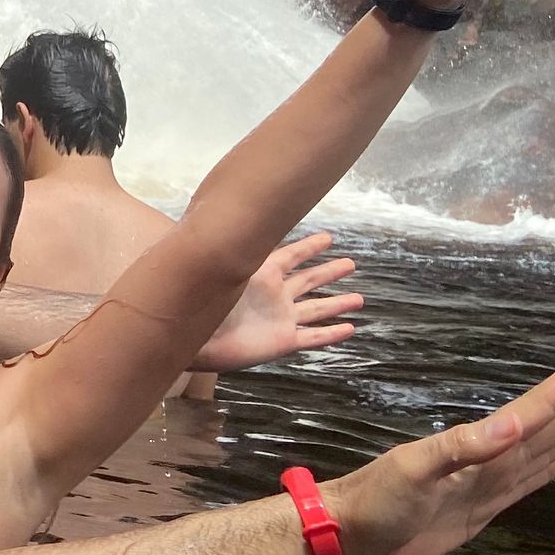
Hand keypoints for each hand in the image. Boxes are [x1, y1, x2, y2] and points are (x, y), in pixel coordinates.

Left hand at [193, 232, 362, 371]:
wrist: (196, 339)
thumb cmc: (202, 302)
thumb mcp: (221, 268)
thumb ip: (233, 247)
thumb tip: (232, 213)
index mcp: (260, 273)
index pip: (290, 255)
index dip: (309, 247)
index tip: (329, 238)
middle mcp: (274, 295)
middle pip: (309, 280)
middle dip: (329, 272)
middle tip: (350, 264)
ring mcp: (279, 319)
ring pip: (316, 309)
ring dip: (337, 304)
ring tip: (358, 298)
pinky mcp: (282, 341)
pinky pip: (313, 337)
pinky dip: (331, 334)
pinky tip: (349, 329)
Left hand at [326, 352, 554, 554]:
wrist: (349, 536)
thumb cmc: (375, 500)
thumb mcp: (413, 470)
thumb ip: (461, 448)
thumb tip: (514, 425)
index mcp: (475, 445)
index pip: (530, 413)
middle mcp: (489, 460)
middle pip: (545, 427)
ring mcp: (487, 483)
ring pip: (543, 450)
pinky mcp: (483, 507)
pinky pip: (526, 480)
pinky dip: (550, 466)